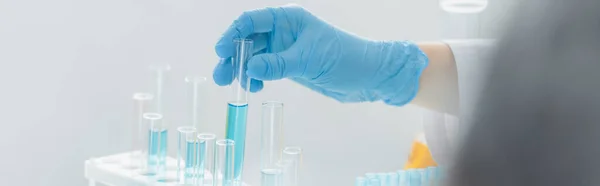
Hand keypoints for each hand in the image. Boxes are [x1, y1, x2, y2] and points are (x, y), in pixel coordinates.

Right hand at [213, 4, 427, 105]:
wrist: (368, 77)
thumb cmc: (344, 58)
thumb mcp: (309, 61)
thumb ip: (278, 64)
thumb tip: (250, 68)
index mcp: (289, 19)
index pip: (252, 21)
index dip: (233, 33)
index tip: (220, 50)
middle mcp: (284, 31)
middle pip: (249, 40)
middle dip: (233, 56)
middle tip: (221, 76)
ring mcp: (285, 49)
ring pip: (254, 57)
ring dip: (242, 69)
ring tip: (233, 85)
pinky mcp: (290, 66)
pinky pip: (265, 70)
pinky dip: (257, 78)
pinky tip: (255, 88)